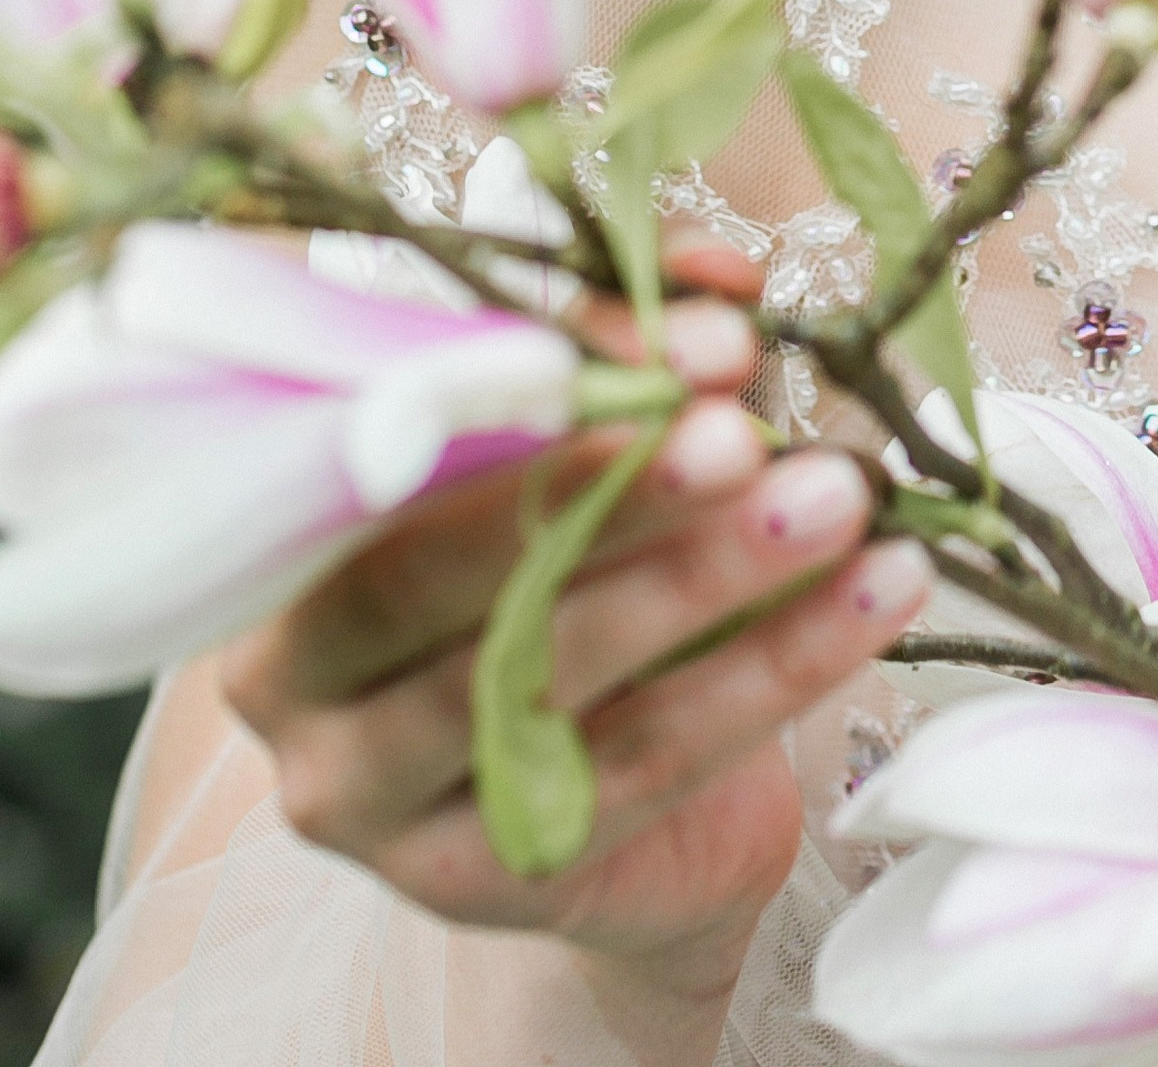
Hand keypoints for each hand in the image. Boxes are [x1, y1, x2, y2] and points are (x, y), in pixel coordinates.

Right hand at [220, 242, 927, 1056]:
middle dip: (612, 490)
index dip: (548, 374)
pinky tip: (871, 599)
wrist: (629, 803)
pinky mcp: (474, 876)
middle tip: (746, 430)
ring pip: (540, 672)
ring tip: (840, 499)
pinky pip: (637, 765)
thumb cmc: (575, 573)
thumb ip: (624, 349)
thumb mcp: (582, 443)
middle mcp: (291, 668)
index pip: (396, 432)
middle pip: (440, 568)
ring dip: (709, 577)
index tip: (708, 336)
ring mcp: (366, 791)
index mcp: (286, 524)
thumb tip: (721, 280)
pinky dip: (772, 669)